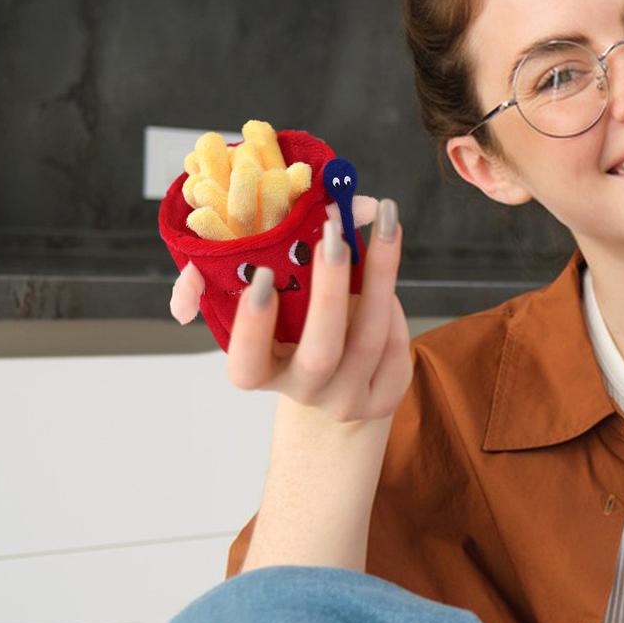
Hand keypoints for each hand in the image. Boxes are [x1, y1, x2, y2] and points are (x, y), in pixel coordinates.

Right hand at [226, 197, 411, 423]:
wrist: (333, 387)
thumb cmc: (291, 333)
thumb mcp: (265, 310)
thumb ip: (241, 277)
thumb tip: (227, 253)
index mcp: (263, 372)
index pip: (248, 365)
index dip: (252, 327)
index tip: (262, 276)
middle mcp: (306, 391)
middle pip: (320, 354)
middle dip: (329, 291)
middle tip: (334, 235)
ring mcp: (349, 398)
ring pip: (370, 340)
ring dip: (380, 276)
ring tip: (384, 224)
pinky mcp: (386, 395)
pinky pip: (396, 345)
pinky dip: (393, 302)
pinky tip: (386, 271)